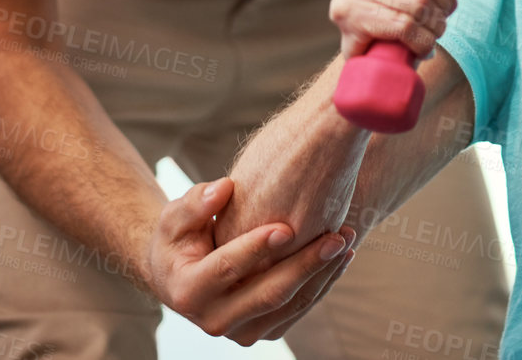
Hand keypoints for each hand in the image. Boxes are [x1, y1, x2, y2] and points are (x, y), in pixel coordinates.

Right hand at [148, 178, 356, 345]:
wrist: (179, 275)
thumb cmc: (178, 238)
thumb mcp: (175, 216)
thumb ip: (195, 203)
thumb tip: (224, 188)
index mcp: (188, 292)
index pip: (227, 268)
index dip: (257, 248)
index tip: (287, 226)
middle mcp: (214, 320)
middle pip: (268, 294)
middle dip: (306, 264)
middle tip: (337, 236)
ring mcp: (241, 332)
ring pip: (290, 305)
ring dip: (323, 274)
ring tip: (347, 239)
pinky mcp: (263, 331)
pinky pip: (298, 310)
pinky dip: (321, 283)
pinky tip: (341, 257)